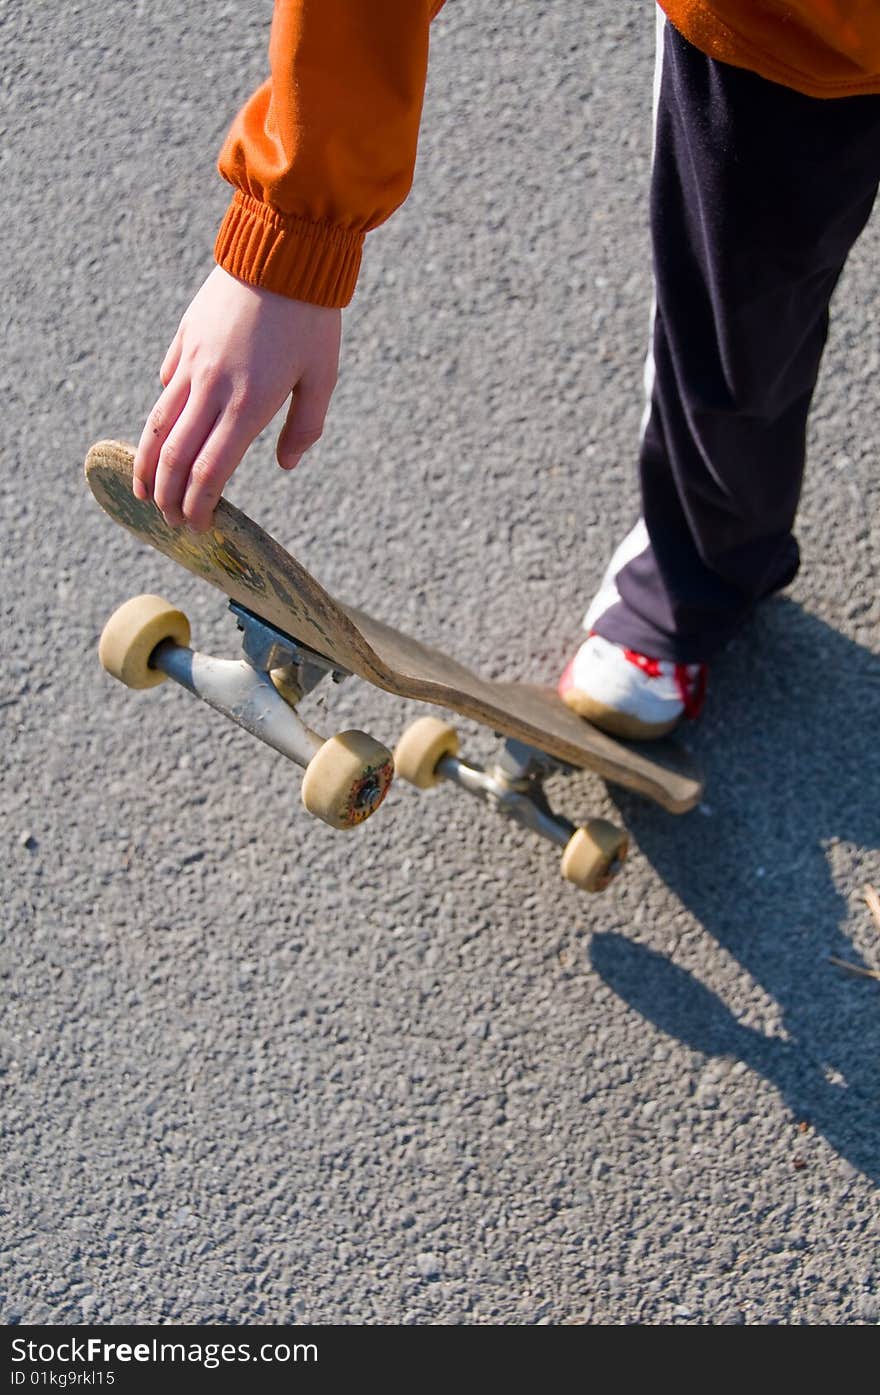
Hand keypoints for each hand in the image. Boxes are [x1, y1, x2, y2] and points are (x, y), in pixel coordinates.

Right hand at [133, 266, 341, 530]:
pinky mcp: (186, 338)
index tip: (197, 528)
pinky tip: (161, 434)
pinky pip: (168, 383)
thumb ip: (304, 427)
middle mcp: (212, 389)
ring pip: (160, 424)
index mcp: (247, 406)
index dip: (199, 506)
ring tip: (144, 491)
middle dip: (168, 497)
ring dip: (149, 464)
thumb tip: (284, 465)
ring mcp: (194, 362)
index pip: (210, 473)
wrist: (283, 249)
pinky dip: (161, 413)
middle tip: (169, 522)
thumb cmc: (312, 317)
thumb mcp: (322, 377)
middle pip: (177, 457)